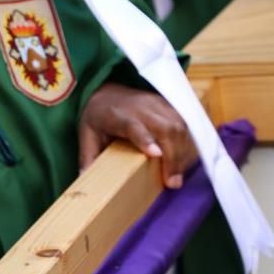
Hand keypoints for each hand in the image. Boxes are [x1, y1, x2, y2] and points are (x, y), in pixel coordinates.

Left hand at [78, 83, 195, 188]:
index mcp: (116, 115)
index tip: (155, 154)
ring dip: (182, 152)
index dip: (145, 138)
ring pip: (178, 125)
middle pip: (163, 128)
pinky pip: (184, 123)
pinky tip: (184, 160)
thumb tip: (85, 180)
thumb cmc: (97, 117)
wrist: (106, 91)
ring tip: (178, 176)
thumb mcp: (86, 135)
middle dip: (172, 156)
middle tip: (172, 182)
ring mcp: (156, 104)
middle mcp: (140, 107)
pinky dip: (188, 142)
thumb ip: (88, 157)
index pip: (132, 125)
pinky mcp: (168, 105)